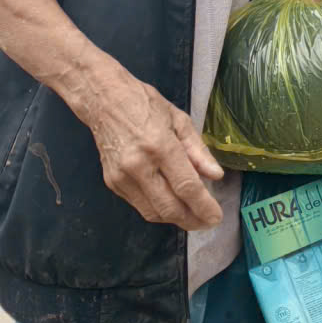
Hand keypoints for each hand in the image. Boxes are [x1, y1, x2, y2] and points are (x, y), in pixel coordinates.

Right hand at [65, 61, 224, 230]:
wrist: (104, 101)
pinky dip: (158, 210)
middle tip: (208, 221)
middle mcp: (139, 165)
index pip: (186, 187)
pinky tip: (171, 204)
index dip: (204, 207)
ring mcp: (122, 177)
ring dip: (176, 219)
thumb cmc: (144, 104)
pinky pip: (140, 206)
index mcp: (160, 145)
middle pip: (170, 208)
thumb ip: (198, 151)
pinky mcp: (112, 183)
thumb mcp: (179, 120)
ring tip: (193, 216)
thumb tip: (216, 176)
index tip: (216, 216)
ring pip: (153, 213)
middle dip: (192, 220)